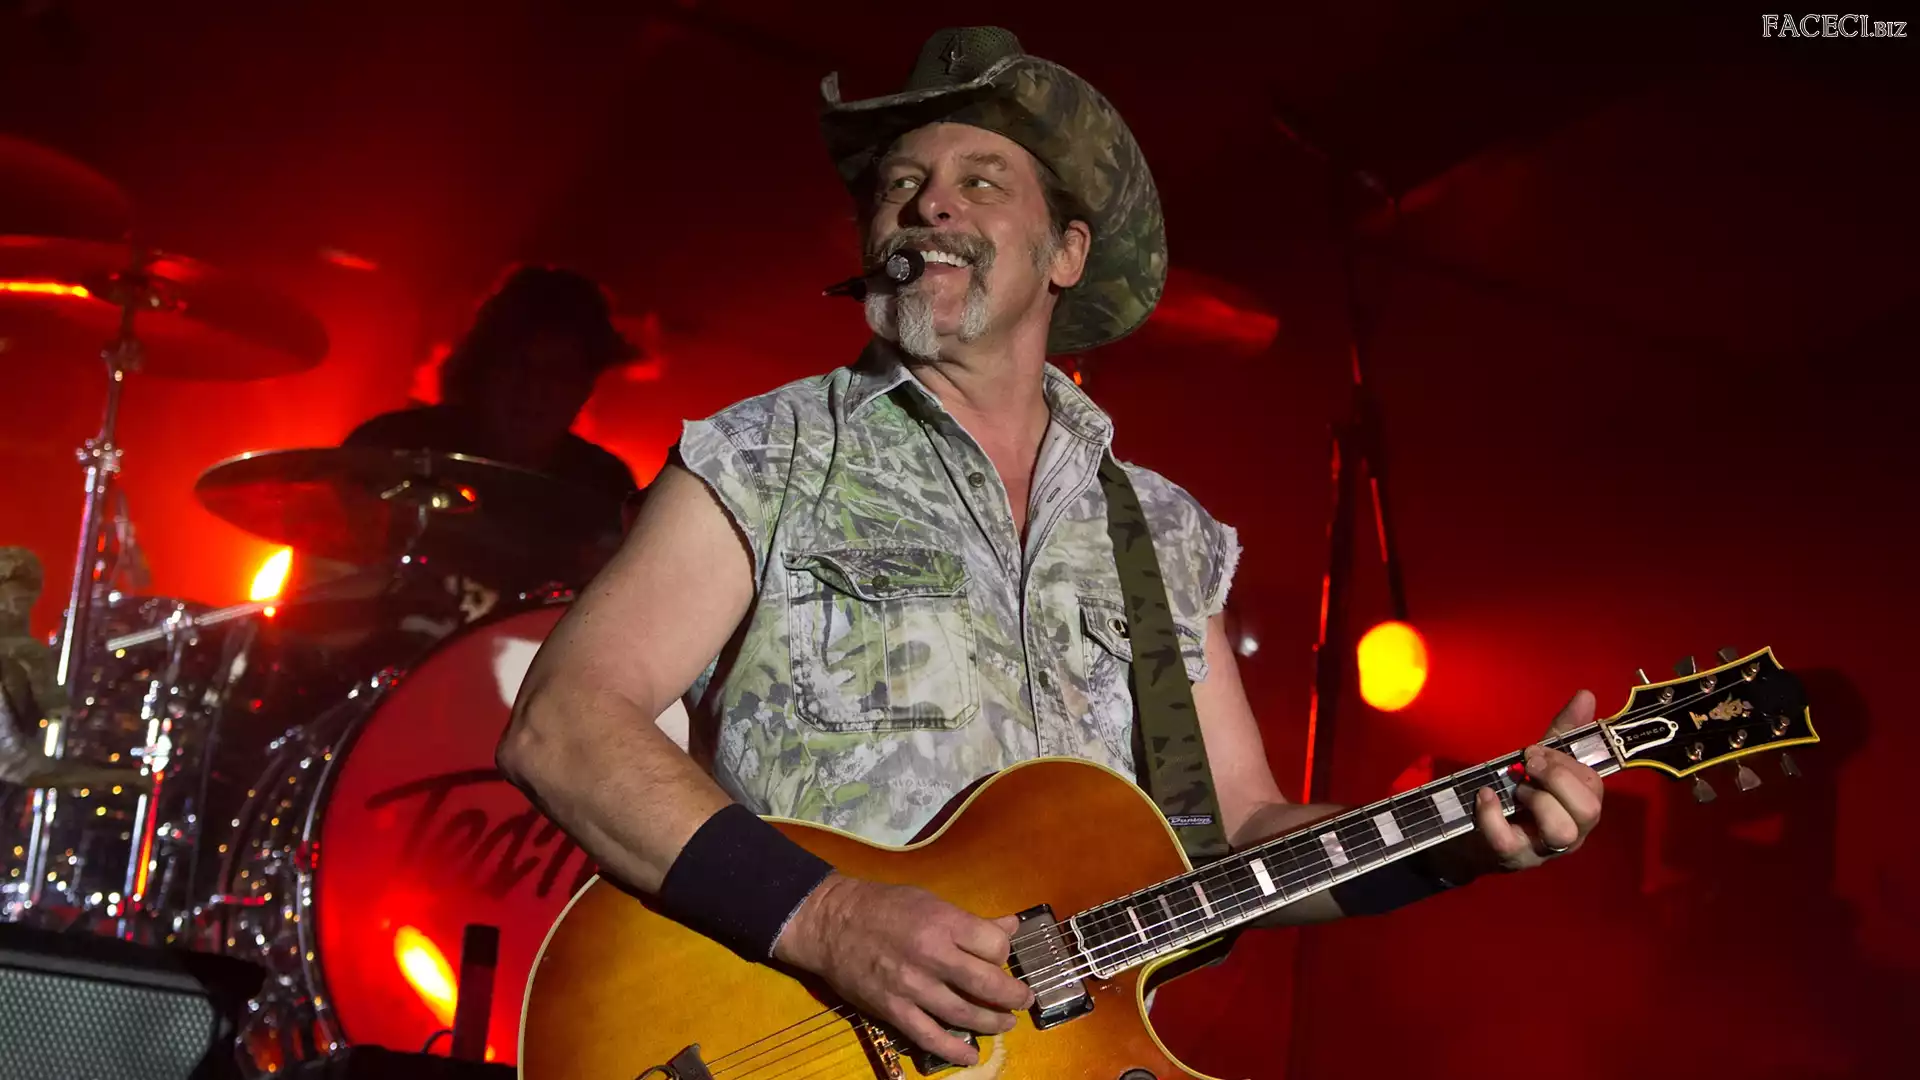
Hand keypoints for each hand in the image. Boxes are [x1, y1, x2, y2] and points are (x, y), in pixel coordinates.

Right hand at [773, 873, 1032, 1065]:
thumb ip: (970, 920)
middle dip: (1013, 996)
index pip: (993, 946)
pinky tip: (970, 1056)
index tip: (1001, 958)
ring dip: (992, 1023)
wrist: (830, 923)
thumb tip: (1010, 926)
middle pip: (986, 983)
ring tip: (1005, 1023)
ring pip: (963, 1013)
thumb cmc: (882, 906)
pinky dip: (953, 1049)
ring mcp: (912, 986)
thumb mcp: (929, 901)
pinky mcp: (893, 1009)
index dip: (1004, 954)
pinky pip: (929, 1036)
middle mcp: (931, 955)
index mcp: (943, 923)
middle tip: (1023, 1001)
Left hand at [1472, 690, 1605, 871]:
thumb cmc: (1517, 797)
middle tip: (1529, 766)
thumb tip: (1586, 695)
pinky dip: (1493, 815)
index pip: (1594, 785)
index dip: (1567, 763)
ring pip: (1562, 832)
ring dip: (1538, 800)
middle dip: (1558, 779)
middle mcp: (1571, 832)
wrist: (1474, 833)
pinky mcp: (1512, 857)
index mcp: (1581, 807)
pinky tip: (1485, 795)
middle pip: (1588, 811)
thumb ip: (1563, 733)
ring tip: (1516, 789)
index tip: (1536, 750)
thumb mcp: (1540, 762)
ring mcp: (1543, 849)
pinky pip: (1508, 842)